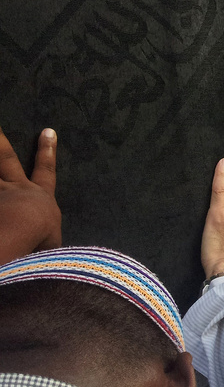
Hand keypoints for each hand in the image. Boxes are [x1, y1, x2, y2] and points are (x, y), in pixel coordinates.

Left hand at [0, 125, 60, 263]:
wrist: (16, 238)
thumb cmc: (40, 242)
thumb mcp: (54, 245)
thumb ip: (49, 244)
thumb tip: (54, 255)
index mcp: (39, 198)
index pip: (46, 171)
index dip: (47, 152)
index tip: (48, 131)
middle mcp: (15, 191)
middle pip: (6, 159)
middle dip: (1, 143)